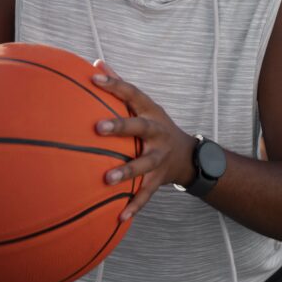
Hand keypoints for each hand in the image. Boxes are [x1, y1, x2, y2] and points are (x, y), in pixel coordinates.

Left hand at [90, 59, 195, 220]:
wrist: (188, 155)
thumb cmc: (154, 125)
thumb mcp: (144, 105)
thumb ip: (120, 86)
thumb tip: (96, 63)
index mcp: (151, 112)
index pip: (133, 94)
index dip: (114, 85)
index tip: (93, 78)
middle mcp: (157, 133)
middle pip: (141, 127)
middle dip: (121, 127)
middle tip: (98, 128)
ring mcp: (160, 156)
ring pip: (144, 164)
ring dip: (127, 171)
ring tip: (106, 178)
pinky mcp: (159, 179)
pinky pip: (146, 194)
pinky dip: (134, 206)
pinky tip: (118, 217)